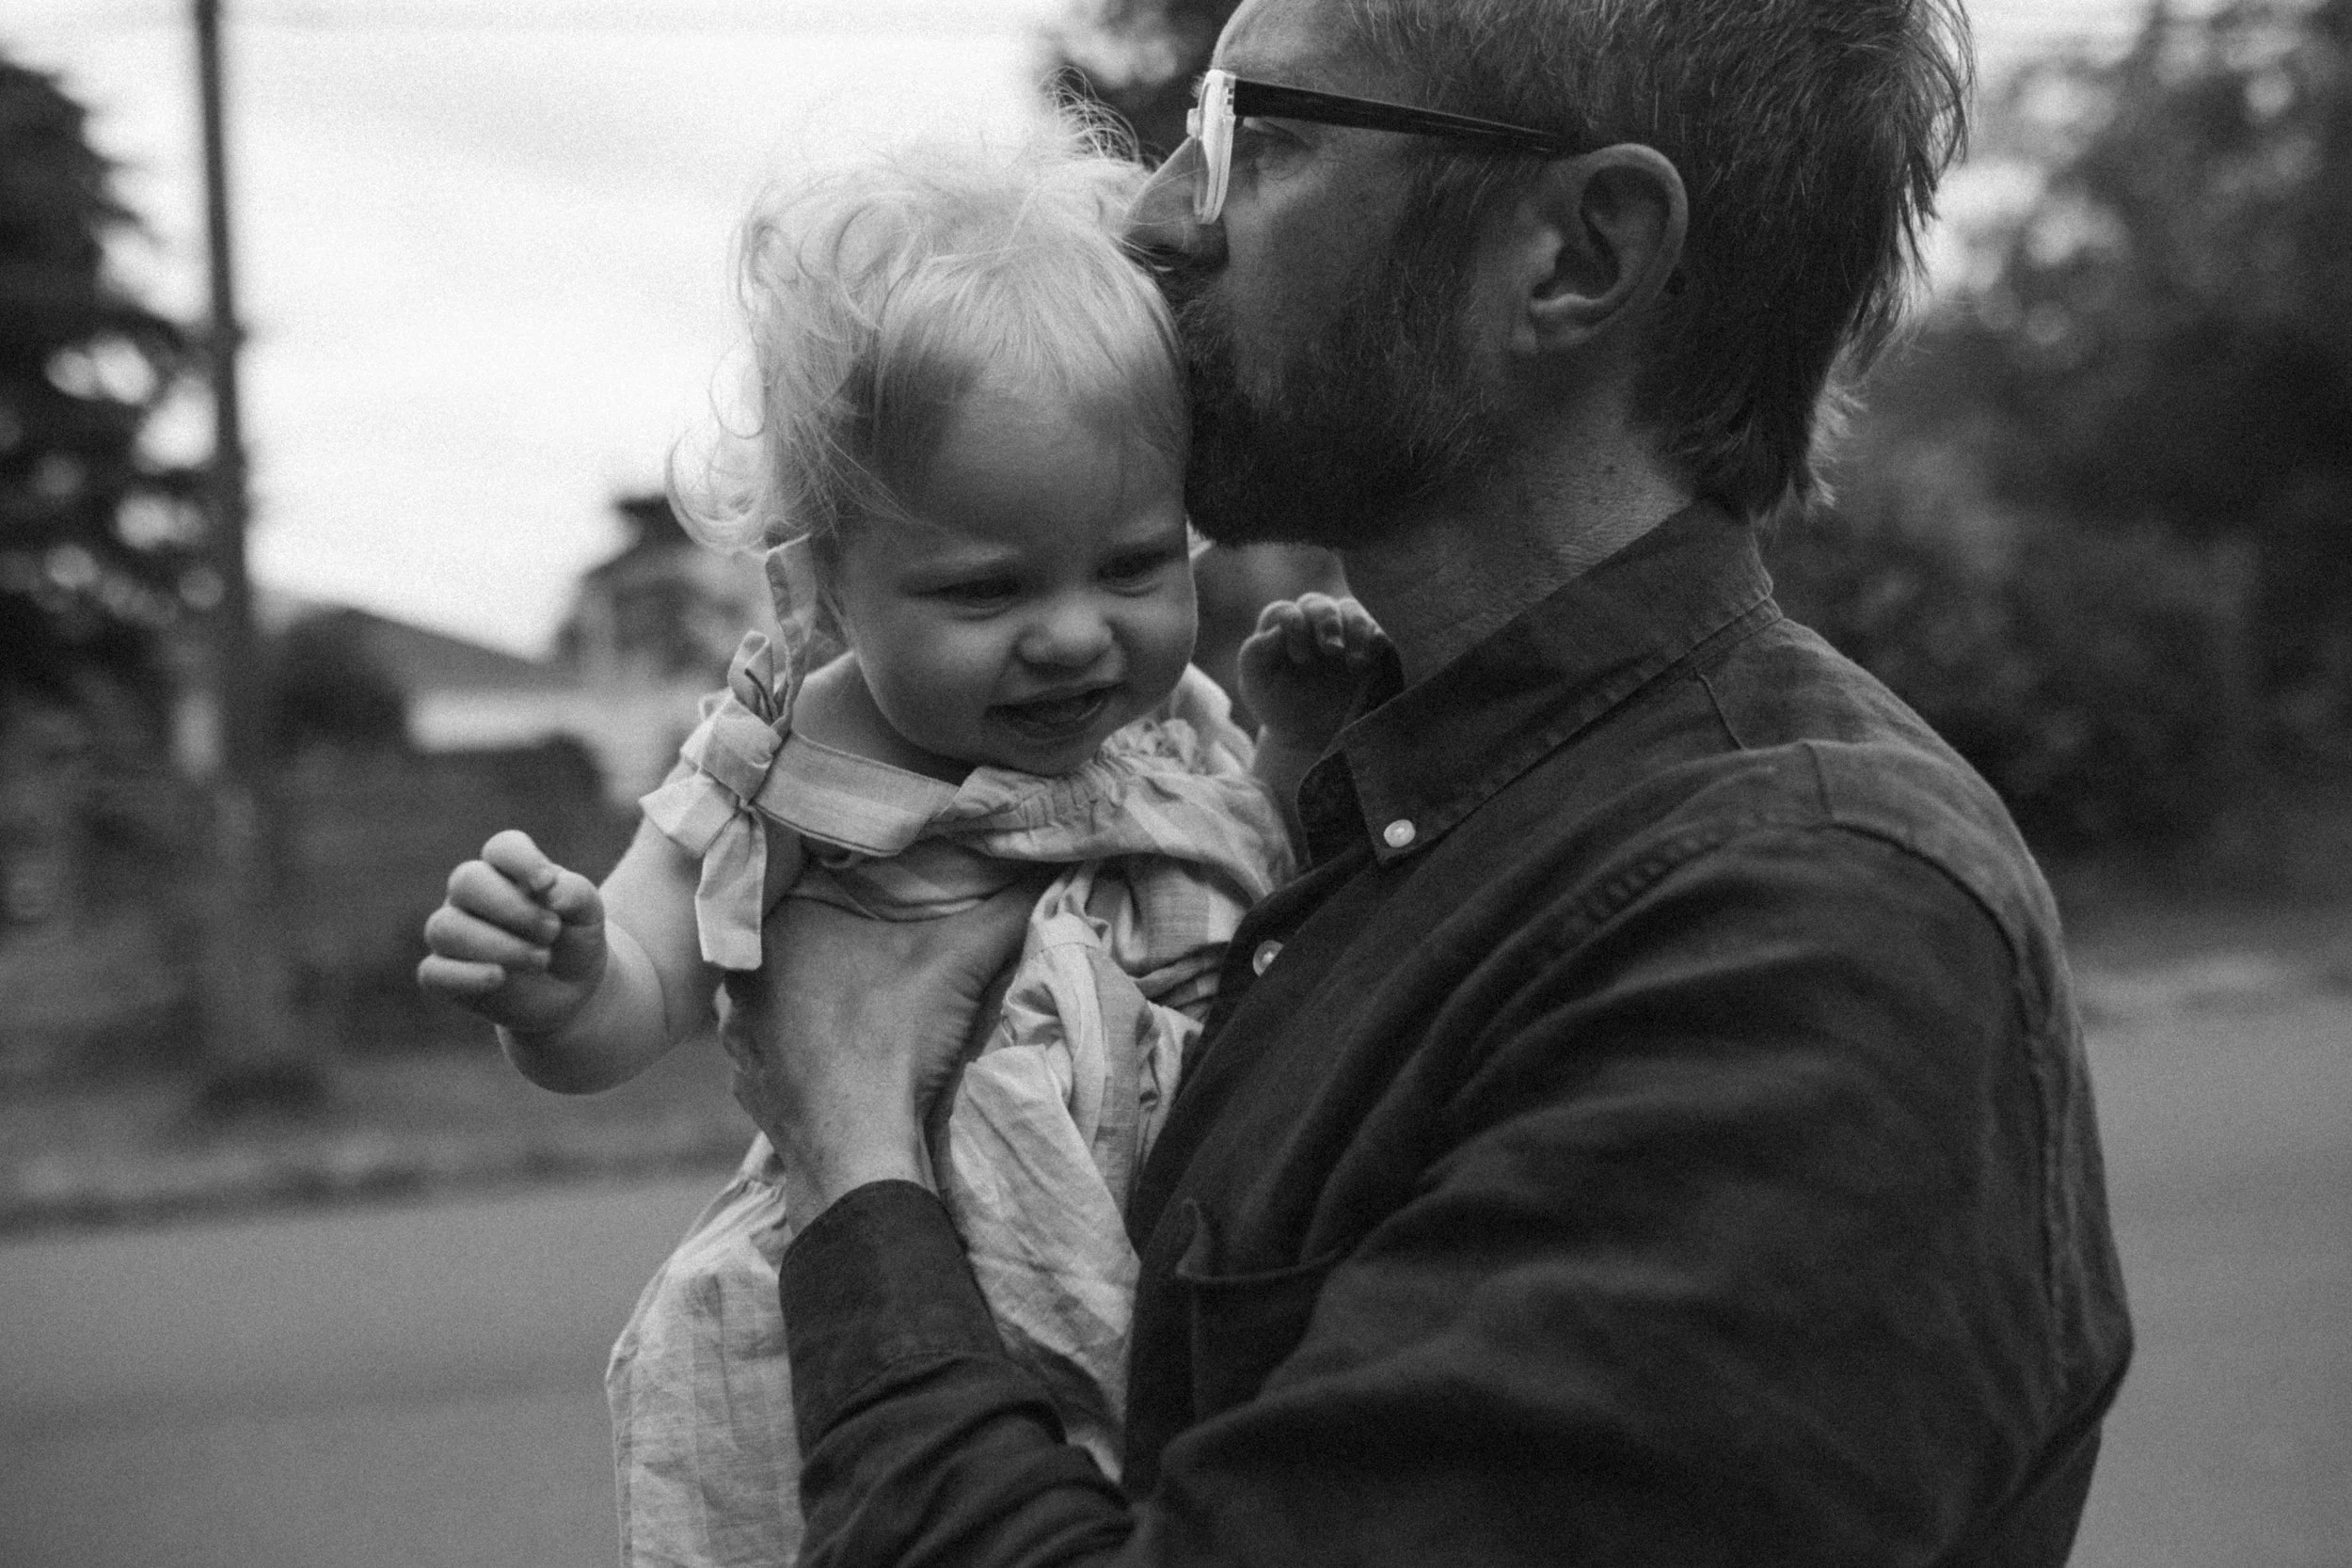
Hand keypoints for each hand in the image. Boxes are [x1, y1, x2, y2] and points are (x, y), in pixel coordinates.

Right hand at [417, 829, 607, 1034]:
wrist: (571, 988)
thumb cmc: (573, 938)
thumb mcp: (588, 912)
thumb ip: (574, 892)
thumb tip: (548, 890)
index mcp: (506, 869)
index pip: (502, 848)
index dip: (522, 861)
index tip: (547, 884)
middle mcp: (471, 895)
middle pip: (466, 881)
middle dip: (512, 908)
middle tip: (551, 931)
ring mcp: (453, 933)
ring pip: (446, 928)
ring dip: (499, 945)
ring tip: (540, 960)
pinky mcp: (444, 974)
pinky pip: (433, 972)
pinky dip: (465, 975)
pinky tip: (498, 978)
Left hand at [721, 877, 1038, 1223]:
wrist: (857, 1156)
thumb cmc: (896, 1040)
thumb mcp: (962, 959)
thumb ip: (1006, 907)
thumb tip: (1049, 866)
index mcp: (776, 924)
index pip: (813, 879)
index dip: (856, 883)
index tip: (890, 895)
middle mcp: (741, 975)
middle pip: (799, 938)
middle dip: (839, 939)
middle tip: (884, 944)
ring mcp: (736, 1035)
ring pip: (784, 994)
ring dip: (819, 995)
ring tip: (867, 999)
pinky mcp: (747, 1082)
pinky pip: (779, 1047)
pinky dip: (809, 1045)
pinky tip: (844, 1050)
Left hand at [1237, 592, 1387, 750]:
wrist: (1313, 737)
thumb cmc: (1281, 707)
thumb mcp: (1257, 687)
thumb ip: (1254, 657)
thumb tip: (1274, 632)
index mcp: (1281, 628)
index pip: (1284, 612)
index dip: (1292, 626)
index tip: (1299, 657)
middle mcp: (1312, 622)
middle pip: (1319, 605)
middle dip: (1326, 623)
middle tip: (1332, 650)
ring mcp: (1344, 630)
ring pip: (1351, 611)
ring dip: (1355, 629)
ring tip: (1356, 663)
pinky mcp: (1371, 644)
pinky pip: (1378, 631)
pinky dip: (1377, 639)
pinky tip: (1374, 658)